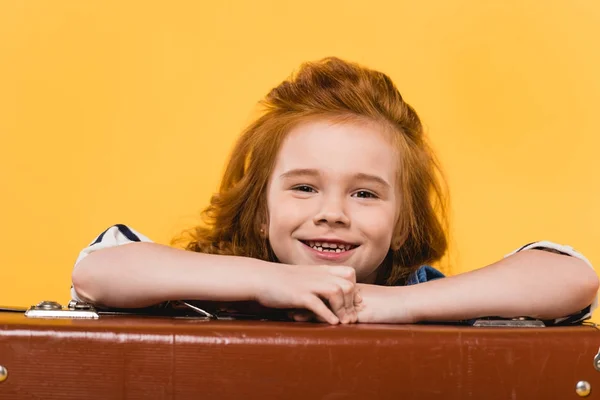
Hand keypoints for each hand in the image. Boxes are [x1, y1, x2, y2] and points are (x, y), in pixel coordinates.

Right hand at [254, 264, 360, 324]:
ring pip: (337, 292)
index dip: (355, 287)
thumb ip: (317, 282)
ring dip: (343, 309)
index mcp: (320, 271)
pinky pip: (318, 304)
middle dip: (352, 302)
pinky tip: (333, 323)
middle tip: (351, 317)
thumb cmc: (279, 280)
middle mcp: (317, 276)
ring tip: (344, 322)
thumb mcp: (303, 276)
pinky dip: (328, 314)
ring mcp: (308, 285)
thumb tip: (328, 294)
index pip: (349, 273)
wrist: (259, 277)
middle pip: (347, 284)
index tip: (353, 302)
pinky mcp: (298, 295)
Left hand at [289, 284, 414, 323]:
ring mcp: (355, 303)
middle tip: (286, 303)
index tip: (292, 295)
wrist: (408, 303)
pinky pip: (340, 317)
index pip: (325, 289)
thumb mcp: (371, 302)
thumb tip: (344, 311)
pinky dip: (327, 320)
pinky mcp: (362, 314)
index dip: (309, 292)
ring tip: (293, 315)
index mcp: (351, 289)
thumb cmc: (391, 304)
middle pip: (322, 295)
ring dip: (311, 310)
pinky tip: (315, 324)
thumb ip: (356, 304)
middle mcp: (350, 294)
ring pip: (328, 306)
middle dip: (305, 299)